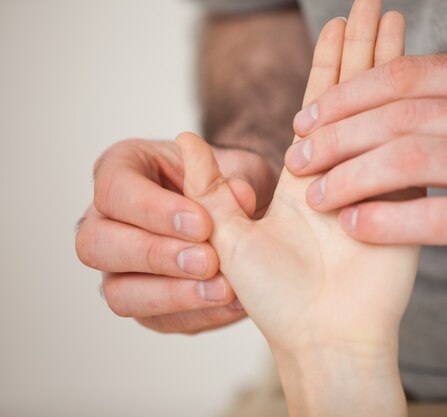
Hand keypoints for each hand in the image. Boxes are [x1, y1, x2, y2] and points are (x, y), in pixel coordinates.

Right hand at [75, 139, 275, 332]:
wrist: (243, 212)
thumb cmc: (227, 181)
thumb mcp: (238, 166)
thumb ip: (236, 177)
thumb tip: (240, 195)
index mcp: (122, 169)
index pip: (113, 189)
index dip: (153, 210)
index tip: (202, 223)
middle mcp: (107, 219)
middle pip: (96, 245)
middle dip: (155, 256)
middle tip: (208, 261)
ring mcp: (118, 267)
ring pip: (117, 293)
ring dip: (171, 295)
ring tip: (222, 289)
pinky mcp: (144, 302)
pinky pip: (156, 320)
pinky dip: (196, 314)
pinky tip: (232, 304)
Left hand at [177, 1, 416, 414]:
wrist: (323, 337)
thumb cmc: (274, 299)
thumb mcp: (225, 240)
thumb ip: (207, 190)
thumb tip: (183, 140)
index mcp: (303, 175)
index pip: (318, 104)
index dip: (328, 63)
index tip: (337, 24)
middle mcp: (343, 171)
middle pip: (356, 96)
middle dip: (364, 48)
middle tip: (372, 5)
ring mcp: (378, 184)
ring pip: (387, 112)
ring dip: (392, 66)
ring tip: (395, 21)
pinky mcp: (405, 204)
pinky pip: (408, 150)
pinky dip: (415, 112)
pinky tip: (425, 78)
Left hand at [287, 53, 446, 296]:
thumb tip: (376, 98)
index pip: (403, 78)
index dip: (344, 98)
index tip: (305, 120)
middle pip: (398, 116)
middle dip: (335, 138)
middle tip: (299, 159)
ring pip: (410, 161)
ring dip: (350, 178)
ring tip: (316, 196)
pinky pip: (437, 217)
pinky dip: (387, 220)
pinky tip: (356, 226)